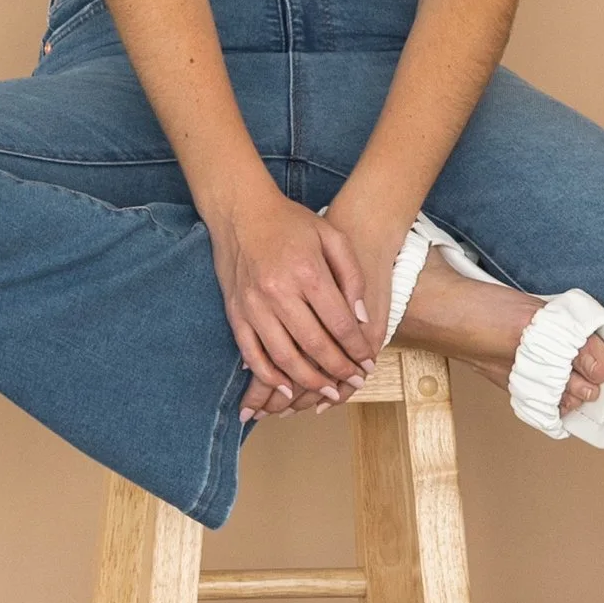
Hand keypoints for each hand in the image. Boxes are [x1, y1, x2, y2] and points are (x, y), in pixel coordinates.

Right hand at [207, 185, 374, 414]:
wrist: (241, 211)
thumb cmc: (291, 222)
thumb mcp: (332, 236)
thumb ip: (351, 276)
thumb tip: (360, 318)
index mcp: (307, 272)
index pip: (339, 324)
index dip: (356, 348)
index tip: (368, 361)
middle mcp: (279, 292)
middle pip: (315, 345)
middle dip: (339, 369)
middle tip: (354, 381)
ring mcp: (254, 305)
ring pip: (284, 357)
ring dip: (308, 381)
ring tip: (327, 391)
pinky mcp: (236, 312)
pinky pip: (251, 353)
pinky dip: (268, 376)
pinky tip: (286, 388)